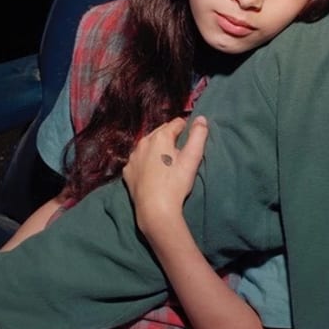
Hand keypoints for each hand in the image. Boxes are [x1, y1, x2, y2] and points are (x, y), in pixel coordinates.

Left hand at [122, 116, 207, 237]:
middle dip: (171, 138)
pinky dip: (146, 162)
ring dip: (157, 149)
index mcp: (160, 137)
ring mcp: (133, 157)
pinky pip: (139, 160)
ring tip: (167, 162)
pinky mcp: (127, 171)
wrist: (154, 210)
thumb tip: (201, 118)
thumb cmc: (175, 183)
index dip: (186, 130)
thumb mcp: (192, 159)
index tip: (191, 140)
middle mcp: (143, 142)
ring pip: (148, 145)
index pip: (177, 124)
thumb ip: (198, 136)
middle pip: (161, 132)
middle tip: (180, 152)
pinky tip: (153, 172)